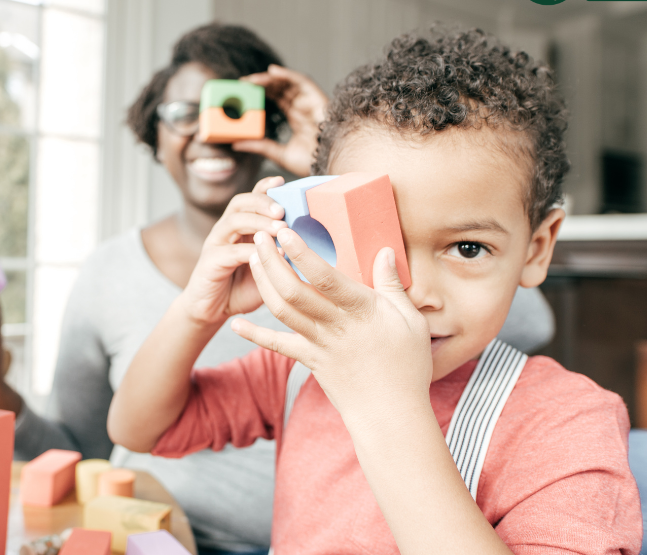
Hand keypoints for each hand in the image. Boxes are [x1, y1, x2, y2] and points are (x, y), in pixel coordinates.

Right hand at [179, 176, 288, 326]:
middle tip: (283, 210)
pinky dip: (252, 251)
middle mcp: (226, 230)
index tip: (282, 183)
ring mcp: (216, 243)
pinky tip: (269, 254)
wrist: (212, 311)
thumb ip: (282, 254)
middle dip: (263, 202)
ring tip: (281, 228)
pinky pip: (231, 251)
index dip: (265, 188)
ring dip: (259, 222)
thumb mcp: (267, 268)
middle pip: (241, 202)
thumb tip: (309, 245)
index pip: (252, 198)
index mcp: (241, 227)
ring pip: (235, 221)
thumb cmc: (242, 288)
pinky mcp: (210, 261)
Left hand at [231, 228, 431, 422]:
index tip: (285, 231)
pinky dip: (255, 335)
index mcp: (361, 310)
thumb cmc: (406, 366)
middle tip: (259, 237)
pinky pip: (277, 346)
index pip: (325, 277)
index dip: (302, 252)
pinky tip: (235, 324)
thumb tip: (383, 252)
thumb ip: (393, 285)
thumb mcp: (410, 321)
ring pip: (282, 311)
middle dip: (272, 261)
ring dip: (263, 284)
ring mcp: (318, 344)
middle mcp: (334, 325)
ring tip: (252, 260)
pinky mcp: (309, 360)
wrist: (390, 415)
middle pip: (294, 290)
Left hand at [237, 65, 328, 176]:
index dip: (261, 93)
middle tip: (242, 82)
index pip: (277, 99)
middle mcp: (303, 107)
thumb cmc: (310, 163)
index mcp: (296, 118)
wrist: (328, 165)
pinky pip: (301, 81)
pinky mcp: (317, 98)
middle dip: (262, 84)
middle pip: (280, 89)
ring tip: (251, 79)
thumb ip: (259, 146)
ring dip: (269, 79)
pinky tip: (271, 71)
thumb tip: (236, 144)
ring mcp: (310, 102)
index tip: (243, 91)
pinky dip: (286, 74)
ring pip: (287, 83)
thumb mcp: (278, 154)